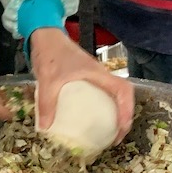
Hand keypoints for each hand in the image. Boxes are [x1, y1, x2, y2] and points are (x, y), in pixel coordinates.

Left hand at [30, 27, 134, 142]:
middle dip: (124, 117)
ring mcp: (93, 77)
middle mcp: (100, 76)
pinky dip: (101, 110)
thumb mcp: (47, 79)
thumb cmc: (50, 53)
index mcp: (98, 73)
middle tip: (116, 136)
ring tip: (108, 133)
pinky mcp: (85, 79)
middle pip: (122, 96)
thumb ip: (46, 103)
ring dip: (115, 114)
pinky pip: (99, 96)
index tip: (122, 127)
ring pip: (112, 96)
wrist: (43, 36)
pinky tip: (89, 122)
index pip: (123, 89)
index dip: (127, 108)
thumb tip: (45, 128)